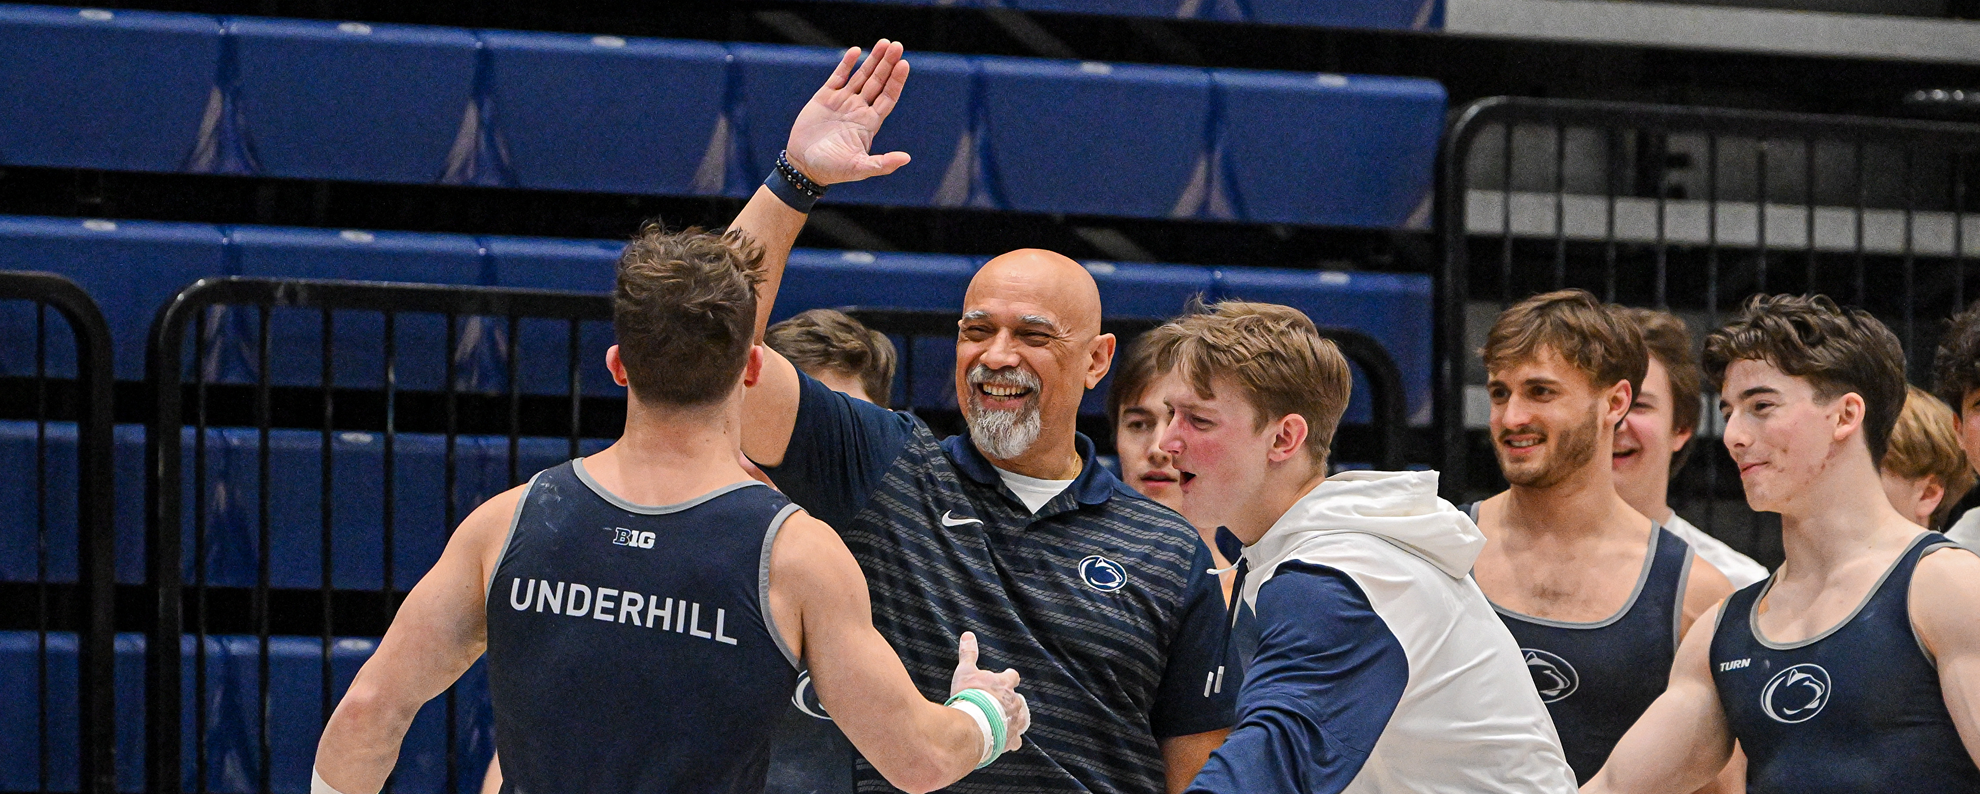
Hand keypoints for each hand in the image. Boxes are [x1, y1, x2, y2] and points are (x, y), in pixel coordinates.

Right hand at [786, 39, 911, 186]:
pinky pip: (838, 77)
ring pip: (861, 76)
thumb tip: (906, 159)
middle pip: (878, 82)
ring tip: (884, 43)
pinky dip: (847, 64)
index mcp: (869, 123)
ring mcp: (842, 102)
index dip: (896, 81)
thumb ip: (882, 164)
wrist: (803, 165)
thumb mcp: (859, 168)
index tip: (904, 64)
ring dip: (872, 60)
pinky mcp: (824, 97)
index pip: (888, 97)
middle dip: (887, 64)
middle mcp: (859, 109)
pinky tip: (856, 51)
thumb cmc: (832, 170)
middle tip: (897, 46)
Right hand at [950, 631, 1029, 751]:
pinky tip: (1005, 743)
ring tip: (1000, 723)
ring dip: (1011, 720)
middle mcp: (1014, 702)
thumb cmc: (968, 695)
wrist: (972, 723)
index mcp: (1005, 684)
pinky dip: (1011, 740)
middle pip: (1017, 699)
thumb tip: (968, 634)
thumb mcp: (965, 671)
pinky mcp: (1011, 738)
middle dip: (1009, 702)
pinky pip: (1015, 740)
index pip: (1013, 676)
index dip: (1009, 678)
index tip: (1005, 679)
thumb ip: (968, 654)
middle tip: (997, 705)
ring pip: (1019, 719)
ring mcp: (1014, 721)